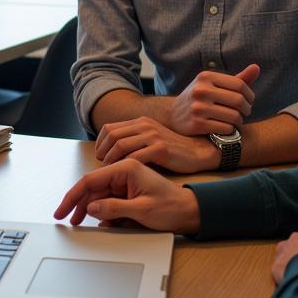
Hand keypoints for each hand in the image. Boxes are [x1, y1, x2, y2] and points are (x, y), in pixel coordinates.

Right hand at [54, 159, 200, 233]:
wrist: (190, 212)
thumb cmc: (172, 207)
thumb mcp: (142, 210)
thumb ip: (114, 208)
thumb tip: (92, 207)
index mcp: (127, 168)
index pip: (91, 180)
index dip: (73, 196)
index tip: (62, 210)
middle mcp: (123, 172)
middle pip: (92, 188)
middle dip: (80, 205)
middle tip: (70, 221)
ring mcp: (125, 182)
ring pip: (98, 196)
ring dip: (91, 210)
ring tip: (82, 224)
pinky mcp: (127, 192)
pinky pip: (108, 202)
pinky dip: (103, 213)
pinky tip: (103, 223)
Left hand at [95, 116, 219, 172]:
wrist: (199, 152)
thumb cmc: (174, 150)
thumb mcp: (152, 138)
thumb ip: (135, 139)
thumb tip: (112, 150)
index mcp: (140, 122)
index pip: (110, 128)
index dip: (100, 143)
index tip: (98, 155)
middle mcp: (145, 126)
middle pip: (112, 136)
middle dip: (102, 152)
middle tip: (101, 165)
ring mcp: (153, 136)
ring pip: (121, 145)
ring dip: (110, 160)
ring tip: (110, 171)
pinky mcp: (161, 149)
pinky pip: (135, 157)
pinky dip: (125, 166)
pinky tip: (124, 175)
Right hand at [169, 64, 259, 136]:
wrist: (173, 115)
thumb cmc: (200, 98)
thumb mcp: (214, 84)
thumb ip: (237, 78)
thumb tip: (256, 67)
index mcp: (206, 76)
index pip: (239, 85)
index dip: (250, 95)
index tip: (249, 101)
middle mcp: (201, 90)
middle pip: (238, 100)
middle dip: (246, 109)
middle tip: (244, 113)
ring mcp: (198, 107)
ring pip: (234, 116)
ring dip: (239, 121)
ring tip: (234, 120)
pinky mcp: (197, 124)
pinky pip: (226, 128)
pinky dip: (230, 130)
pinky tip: (224, 127)